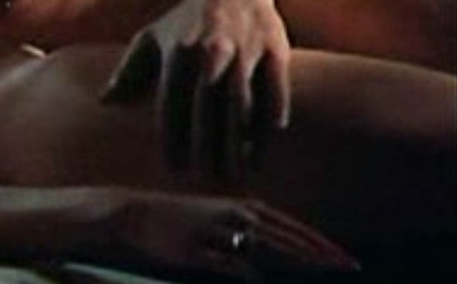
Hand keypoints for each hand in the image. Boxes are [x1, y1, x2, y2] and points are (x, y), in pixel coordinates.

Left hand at [99, 0, 291, 176]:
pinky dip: (269, 120)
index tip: (175, 169)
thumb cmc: (187, 18)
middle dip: (207, 148)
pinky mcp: (274, 48)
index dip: (173, 140)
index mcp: (176, 52)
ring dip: (239, 143)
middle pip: (207, 112)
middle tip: (208, 178)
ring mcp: (244, 50)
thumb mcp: (152, 37)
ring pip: (242, 106)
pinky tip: (262, 145)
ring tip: (236, 172)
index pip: (172, 106)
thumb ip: (129, 71)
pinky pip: (274, 92)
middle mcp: (209, 52)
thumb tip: (104, 102)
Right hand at [102, 189, 359, 281]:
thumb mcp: (218, 218)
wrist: (132, 215)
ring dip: (298, 260)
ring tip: (324, 271)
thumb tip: (281, 254)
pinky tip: (261, 280)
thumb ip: (250, 233)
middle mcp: (234, 217)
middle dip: (322, 255)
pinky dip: (249, 273)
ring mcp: (216, 233)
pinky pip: (230, 264)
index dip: (322, 245)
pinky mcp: (196, 251)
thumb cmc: (179, 220)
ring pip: (266, 248)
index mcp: (242, 208)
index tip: (349, 261)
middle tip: (352, 267)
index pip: (293, 229)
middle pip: (287, 239)